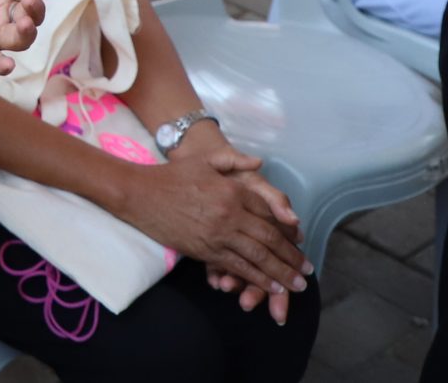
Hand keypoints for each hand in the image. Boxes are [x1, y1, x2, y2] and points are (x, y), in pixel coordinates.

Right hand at [122, 140, 309, 307]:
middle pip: (269, 238)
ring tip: (296, 285)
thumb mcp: (205, 160)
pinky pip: (237, 267)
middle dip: (291, 257)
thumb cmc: (172, 175)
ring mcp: (218, 234)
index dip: (287, 228)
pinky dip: (256, 278)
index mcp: (233, 190)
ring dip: (280, 273)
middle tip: (307, 270)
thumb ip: (234, 160)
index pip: (269, 213)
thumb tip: (260, 162)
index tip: (300, 240)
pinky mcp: (204, 250)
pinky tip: (269, 286)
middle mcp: (230, 214)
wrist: (140, 194)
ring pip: (258, 257)